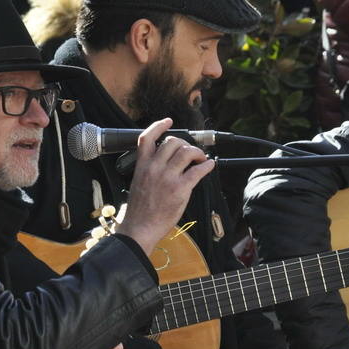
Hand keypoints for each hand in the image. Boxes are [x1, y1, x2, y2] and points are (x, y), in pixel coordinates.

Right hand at [117, 118, 214, 254]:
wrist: (139, 227)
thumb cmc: (139, 209)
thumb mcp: (139, 182)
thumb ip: (151, 169)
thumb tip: (169, 163)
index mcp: (142, 166)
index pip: (147, 138)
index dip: (158, 126)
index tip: (168, 121)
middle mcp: (154, 168)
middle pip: (172, 142)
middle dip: (185, 143)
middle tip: (191, 151)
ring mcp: (167, 177)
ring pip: (186, 152)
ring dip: (198, 153)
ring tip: (201, 159)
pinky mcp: (180, 188)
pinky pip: (198, 170)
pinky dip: (207, 165)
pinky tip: (209, 165)